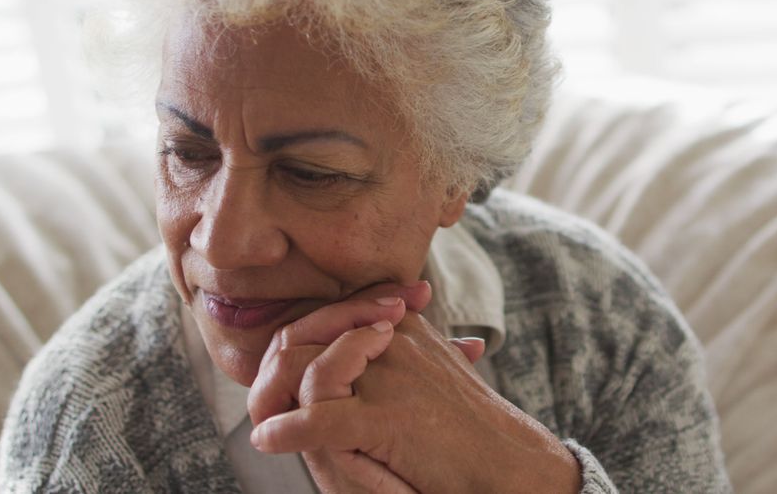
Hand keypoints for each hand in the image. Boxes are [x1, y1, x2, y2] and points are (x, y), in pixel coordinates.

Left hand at [251, 311, 580, 493]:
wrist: (509, 459)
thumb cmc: (473, 424)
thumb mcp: (436, 369)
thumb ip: (403, 351)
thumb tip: (373, 336)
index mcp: (402, 326)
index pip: (332, 317)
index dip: (302, 341)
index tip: (286, 369)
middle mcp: (393, 340)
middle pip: (306, 335)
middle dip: (277, 368)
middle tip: (268, 398)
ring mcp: (388, 377)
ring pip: (305, 369)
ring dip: (274, 396)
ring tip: (267, 420)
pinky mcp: (384, 418)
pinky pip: (317, 418)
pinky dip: (287, 431)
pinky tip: (271, 440)